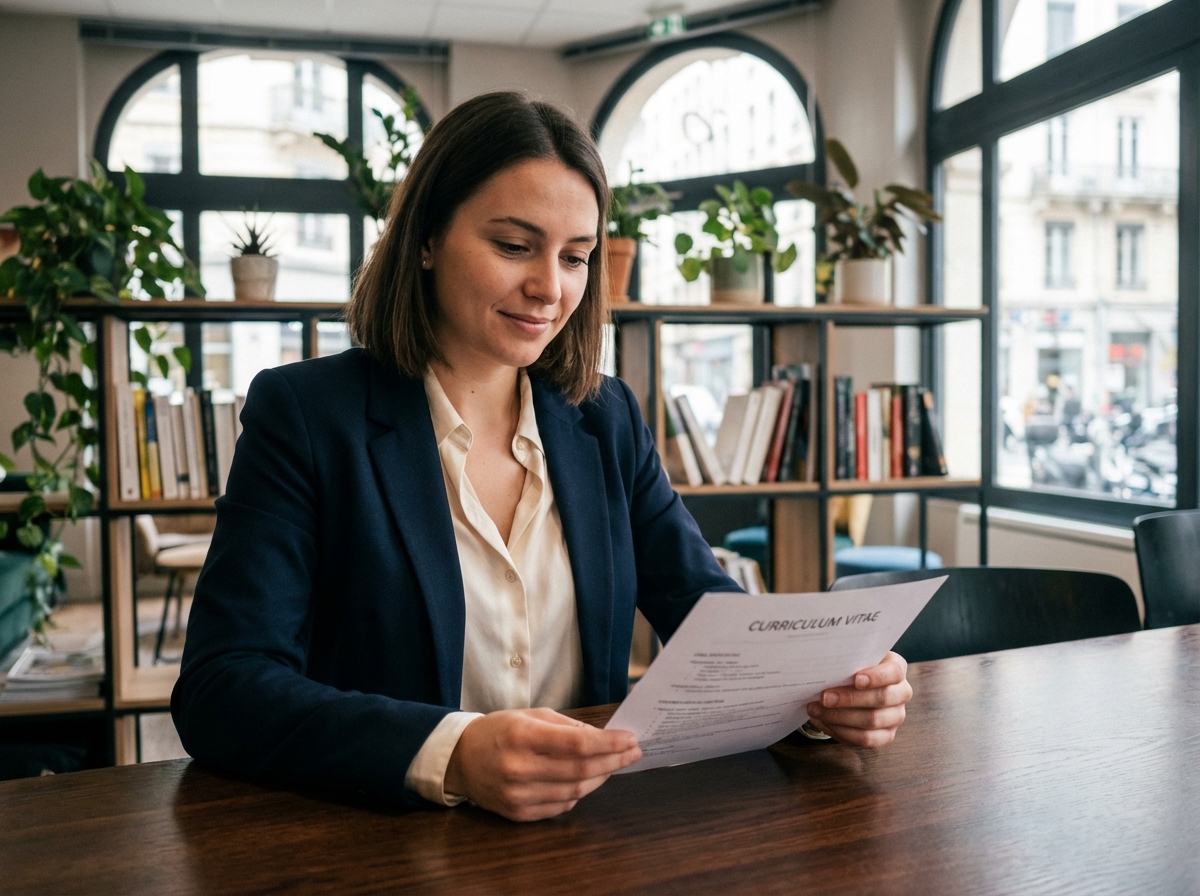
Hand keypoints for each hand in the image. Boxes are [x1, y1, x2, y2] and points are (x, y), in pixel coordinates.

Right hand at [444, 707, 641, 821]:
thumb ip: (567, 726)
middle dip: (613, 761)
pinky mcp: (518, 813)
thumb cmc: (498, 731)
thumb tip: (602, 736)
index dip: (609, 743)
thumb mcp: (530, 715)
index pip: (577, 744)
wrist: (460, 759)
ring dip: (600, 778)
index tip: (630, 739)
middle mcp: (520, 768)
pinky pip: (561, 806)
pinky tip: (587, 780)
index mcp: (523, 736)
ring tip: (614, 765)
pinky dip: (579, 793)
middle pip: (581, 770)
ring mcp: (519, 795)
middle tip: (632, 753)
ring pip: (575, 792)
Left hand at [805, 651, 911, 746]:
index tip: (856, 679)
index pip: (894, 672)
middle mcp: (901, 692)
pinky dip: (842, 731)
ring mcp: (896, 716)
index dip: (877, 677)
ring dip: (840, 717)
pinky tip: (824, 721)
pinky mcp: (886, 735)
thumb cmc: (850, 669)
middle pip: (882, 698)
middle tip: (824, 697)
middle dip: (850, 699)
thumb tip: (825, 668)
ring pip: (873, 721)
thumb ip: (844, 660)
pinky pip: (866, 739)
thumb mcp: (850, 660)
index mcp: (896, 668)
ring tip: (816, 710)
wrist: (850, 687)